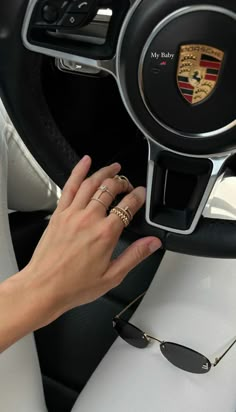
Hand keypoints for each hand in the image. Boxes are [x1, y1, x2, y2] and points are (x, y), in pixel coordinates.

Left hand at [21, 156, 161, 325]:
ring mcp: (72, 214)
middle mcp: (89, 219)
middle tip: (128, 184)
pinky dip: (78, 171)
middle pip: (110, 189)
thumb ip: (135, 255)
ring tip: (114, 168)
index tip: (142, 194)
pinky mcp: (59, 214)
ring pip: (92, 183)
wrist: (43, 287)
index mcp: (105, 234)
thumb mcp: (112, 276)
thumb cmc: (74, 285)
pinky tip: (85, 162)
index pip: (128, 205)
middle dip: (123, 182)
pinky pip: (69, 186)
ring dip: (105, 172)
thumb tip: (152, 243)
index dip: (139, 196)